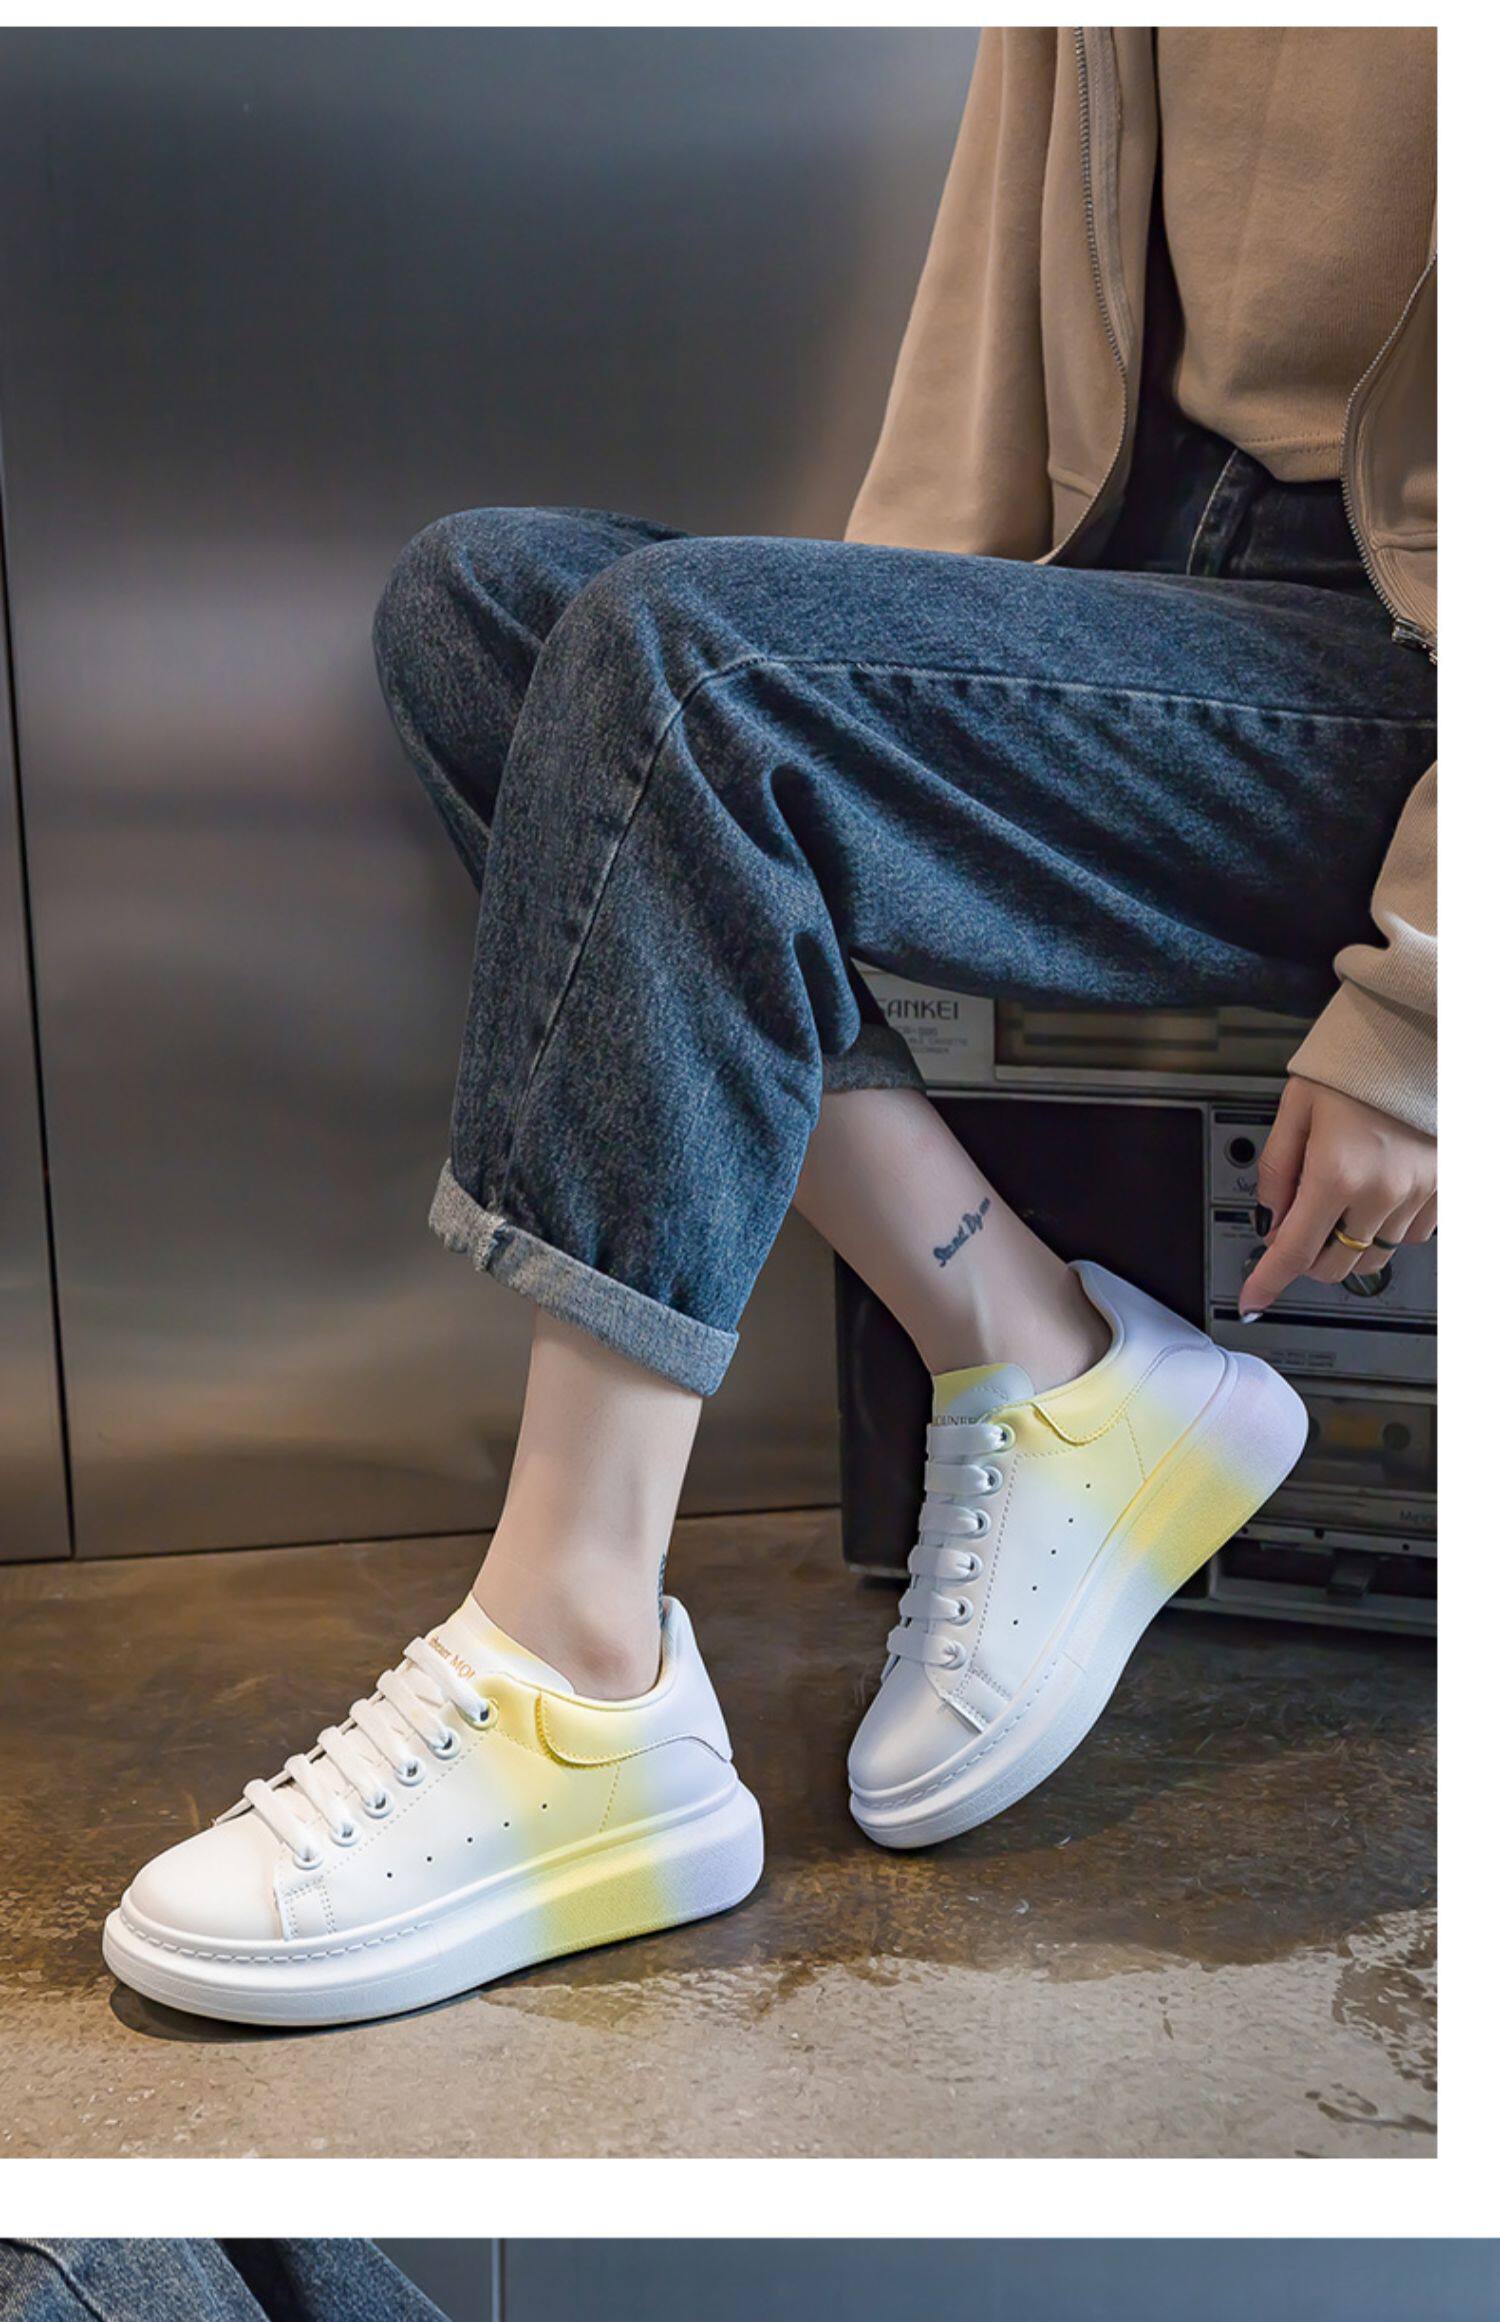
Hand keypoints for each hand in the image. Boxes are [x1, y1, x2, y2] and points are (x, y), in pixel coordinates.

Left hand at [1239, 1078, 1435, 1317]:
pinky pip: (1413, 1235)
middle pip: (1337, 1265)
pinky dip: (1387, 1228)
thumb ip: (1276, 1170)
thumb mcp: (1294, 1110)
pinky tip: (1376, 1196)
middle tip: (1298, 1228)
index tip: (1253, 1300)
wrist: (1412, 1040)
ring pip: (1375, 1254)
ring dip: (1349, 1243)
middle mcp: (1382, 1190)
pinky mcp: (1445, 1189)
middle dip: (1308, 1259)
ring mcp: (1419, 1193)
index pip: (1295, 1249)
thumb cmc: (1355, 1067)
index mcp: (1337, 1171)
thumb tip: (1271, 1219)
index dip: (1268, 1280)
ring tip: (1341, 1201)